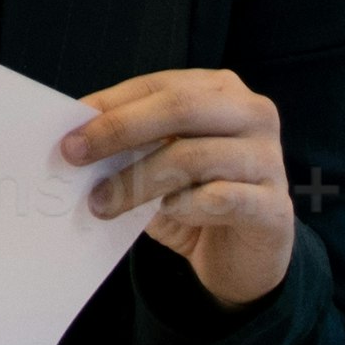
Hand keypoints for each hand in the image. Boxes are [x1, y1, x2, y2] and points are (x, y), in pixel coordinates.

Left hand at [63, 70, 296, 308]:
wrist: (244, 257)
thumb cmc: (195, 198)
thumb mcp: (159, 164)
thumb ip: (130, 146)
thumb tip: (76, 140)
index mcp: (221, 90)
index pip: (159, 86)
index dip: (111, 105)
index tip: (68, 130)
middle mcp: (252, 114)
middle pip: (180, 108)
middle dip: (119, 130)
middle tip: (75, 156)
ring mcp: (269, 159)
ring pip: (194, 157)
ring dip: (137, 181)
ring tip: (102, 202)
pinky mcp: (275, 207)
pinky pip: (222, 198)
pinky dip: (185, 205)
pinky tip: (165, 212)